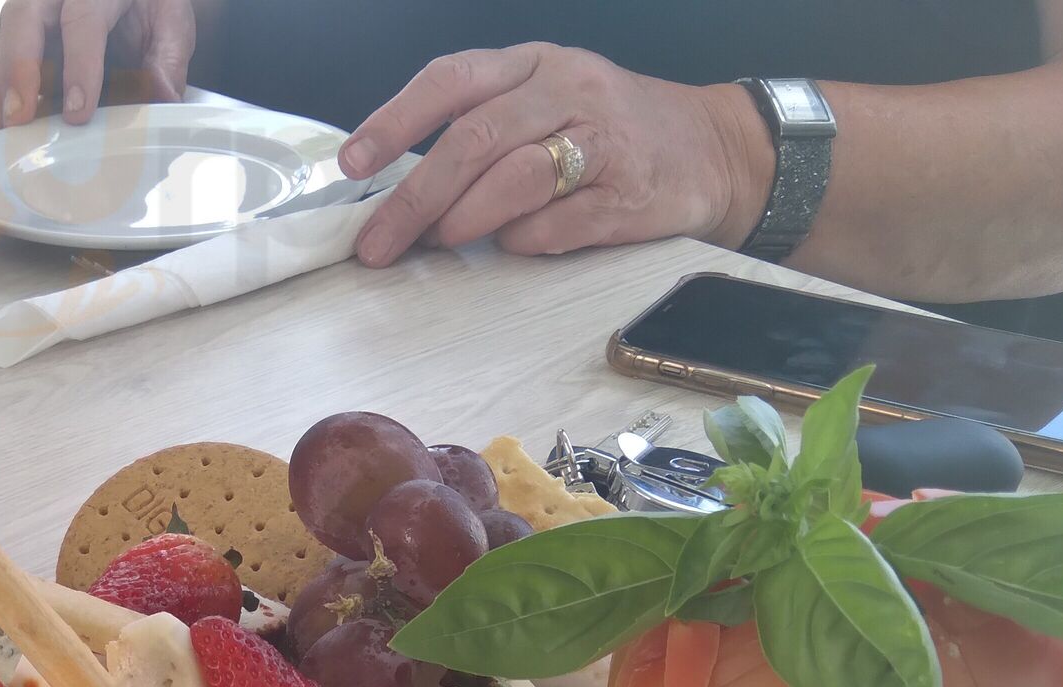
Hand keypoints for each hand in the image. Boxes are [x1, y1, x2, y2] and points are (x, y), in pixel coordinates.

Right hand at [0, 0, 198, 137]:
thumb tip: (163, 96)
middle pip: (23, 19)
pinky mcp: (13, 37)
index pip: (81, 19)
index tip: (77, 113)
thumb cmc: (148, 7)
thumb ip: (168, 57)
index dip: (79, 66)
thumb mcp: (169, 23)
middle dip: (18, 71)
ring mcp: (28, 13)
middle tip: (18, 119)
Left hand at [341, 44, 773, 266]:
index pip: (451, 81)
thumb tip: (396, 191)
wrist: (710, 148)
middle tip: (378, 243)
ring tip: (441, 242)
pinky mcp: (629, 193)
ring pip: (517, 176)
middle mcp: (566, 90)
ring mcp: (602, 139)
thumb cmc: (605, 131)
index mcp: (532, 64)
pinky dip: (526, 240)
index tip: (352, 164)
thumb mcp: (542, 104)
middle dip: (415, 196)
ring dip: (466, 217)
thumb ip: (478, 132)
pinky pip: (562, 221)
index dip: (394, 121)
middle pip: (475, 139)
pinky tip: (513, 246)